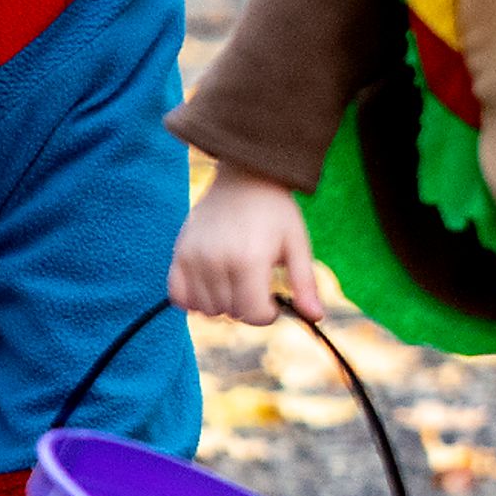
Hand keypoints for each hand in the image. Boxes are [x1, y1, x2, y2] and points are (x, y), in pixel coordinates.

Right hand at [170, 168, 323, 325]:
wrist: (244, 177)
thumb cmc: (275, 212)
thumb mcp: (297, 245)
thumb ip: (304, 283)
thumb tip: (316, 318)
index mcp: (249, 260)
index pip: (252, 314)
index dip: (267, 314)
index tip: (272, 299)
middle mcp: (217, 260)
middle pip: (230, 313)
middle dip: (247, 306)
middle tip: (256, 282)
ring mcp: (193, 257)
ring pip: (205, 310)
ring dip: (223, 304)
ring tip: (236, 280)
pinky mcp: (179, 254)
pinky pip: (178, 297)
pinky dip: (194, 299)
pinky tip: (212, 285)